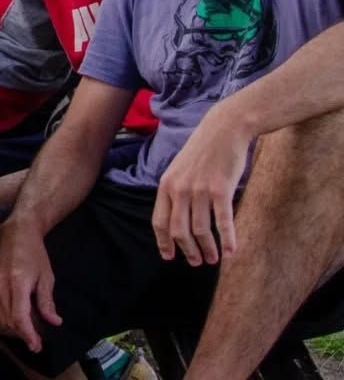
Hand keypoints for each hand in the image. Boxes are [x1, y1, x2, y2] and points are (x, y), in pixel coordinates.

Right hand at [0, 217, 61, 353]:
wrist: (18, 232)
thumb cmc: (34, 252)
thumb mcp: (46, 276)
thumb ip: (47, 301)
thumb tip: (54, 321)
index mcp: (18, 282)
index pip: (19, 316)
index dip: (28, 334)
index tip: (36, 345)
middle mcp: (1, 284)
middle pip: (8, 319)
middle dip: (22, 333)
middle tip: (35, 339)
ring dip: (12, 326)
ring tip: (26, 329)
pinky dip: (4, 316)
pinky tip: (14, 316)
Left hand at [152, 102, 251, 265]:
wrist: (223, 129)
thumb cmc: (202, 152)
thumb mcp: (179, 169)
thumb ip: (176, 192)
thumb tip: (177, 220)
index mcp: (166, 184)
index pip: (159, 221)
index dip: (164, 242)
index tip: (169, 257)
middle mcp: (179, 188)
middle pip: (179, 230)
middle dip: (187, 250)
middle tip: (197, 262)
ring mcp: (199, 189)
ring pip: (200, 230)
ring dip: (207, 249)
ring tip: (214, 258)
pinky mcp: (220, 189)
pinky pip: (223, 222)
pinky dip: (227, 240)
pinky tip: (232, 252)